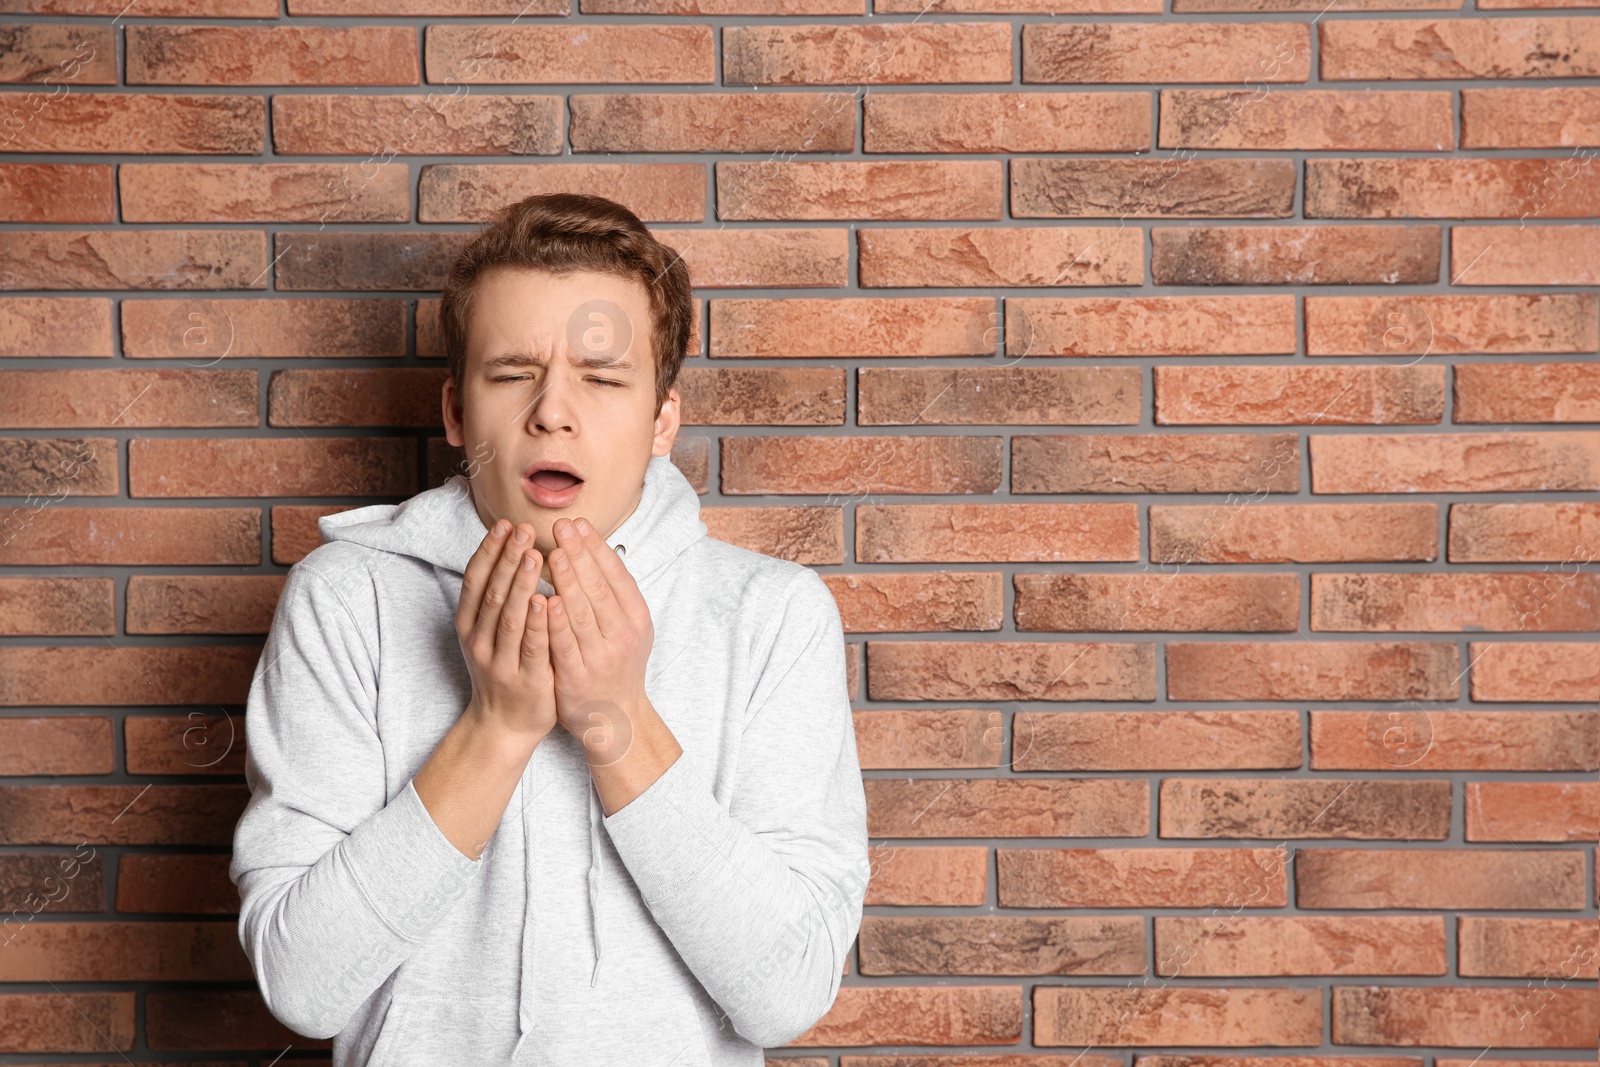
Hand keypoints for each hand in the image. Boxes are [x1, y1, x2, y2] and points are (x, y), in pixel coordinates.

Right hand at [455, 519, 556, 745]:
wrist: (504, 724)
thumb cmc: (503, 667)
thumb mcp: (489, 631)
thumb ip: (497, 597)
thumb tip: (510, 548)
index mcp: (469, 624)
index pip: (475, 580)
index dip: (489, 551)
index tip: (505, 524)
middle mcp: (479, 640)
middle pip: (492, 592)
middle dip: (507, 558)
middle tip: (523, 529)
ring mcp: (499, 661)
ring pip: (508, 617)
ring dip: (520, 584)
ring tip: (534, 555)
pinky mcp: (523, 678)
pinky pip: (530, 646)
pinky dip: (537, 622)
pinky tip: (546, 600)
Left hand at [544, 517, 654, 765]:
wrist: (616, 718)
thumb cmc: (617, 664)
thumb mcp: (628, 627)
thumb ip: (613, 594)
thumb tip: (592, 547)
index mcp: (636, 618)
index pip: (616, 575)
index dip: (596, 547)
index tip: (578, 523)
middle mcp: (623, 635)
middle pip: (599, 588)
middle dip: (579, 554)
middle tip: (561, 526)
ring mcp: (601, 657)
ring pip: (582, 612)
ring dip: (567, 581)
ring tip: (552, 553)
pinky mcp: (578, 678)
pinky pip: (565, 645)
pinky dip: (555, 622)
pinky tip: (544, 600)